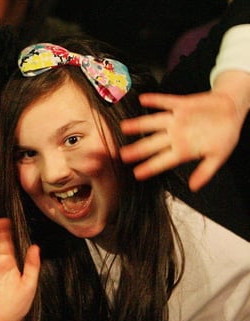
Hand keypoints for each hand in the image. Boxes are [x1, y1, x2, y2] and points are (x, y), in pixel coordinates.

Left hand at [120, 89, 243, 191]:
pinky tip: (143, 99)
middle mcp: (176, 135)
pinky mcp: (182, 104)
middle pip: (153, 143)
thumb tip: (194, 187)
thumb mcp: (219, 156)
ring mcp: (177, 120)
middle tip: (122, 155)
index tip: (137, 174)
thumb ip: (206, 171)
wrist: (233, 111)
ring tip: (124, 127)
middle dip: (138, 149)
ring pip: (154, 122)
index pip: (163, 161)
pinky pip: (167, 102)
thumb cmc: (224, 135)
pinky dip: (156, 100)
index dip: (151, 167)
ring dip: (140, 124)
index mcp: (183, 149)